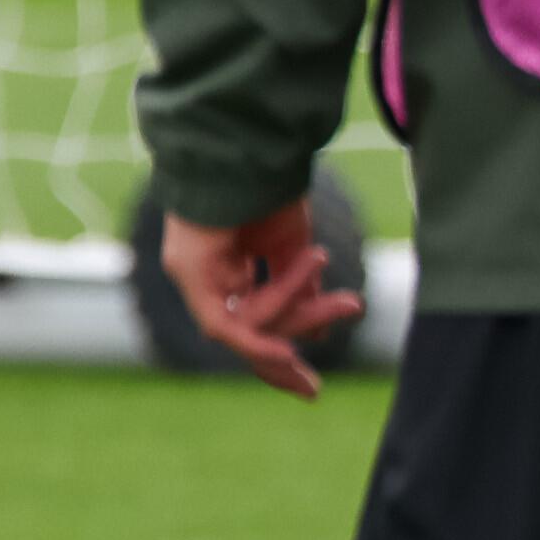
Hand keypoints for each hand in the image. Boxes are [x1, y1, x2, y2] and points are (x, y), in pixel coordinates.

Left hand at [162, 198, 363, 398]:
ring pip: (250, 323)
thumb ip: (300, 291)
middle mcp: (205, 279)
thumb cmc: (269, 189)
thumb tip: (320, 336)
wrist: (250, 147)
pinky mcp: (191, 270)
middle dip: (279, 366)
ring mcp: (193, 275)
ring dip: (301, 317)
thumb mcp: (292, 248)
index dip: (277, 362)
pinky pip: (222, 321)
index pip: (250, 328)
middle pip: (245, 336)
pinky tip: (288, 357)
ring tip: (348, 300)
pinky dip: (254, 340)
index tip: (310, 390)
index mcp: (227, 273)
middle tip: (313, 391)